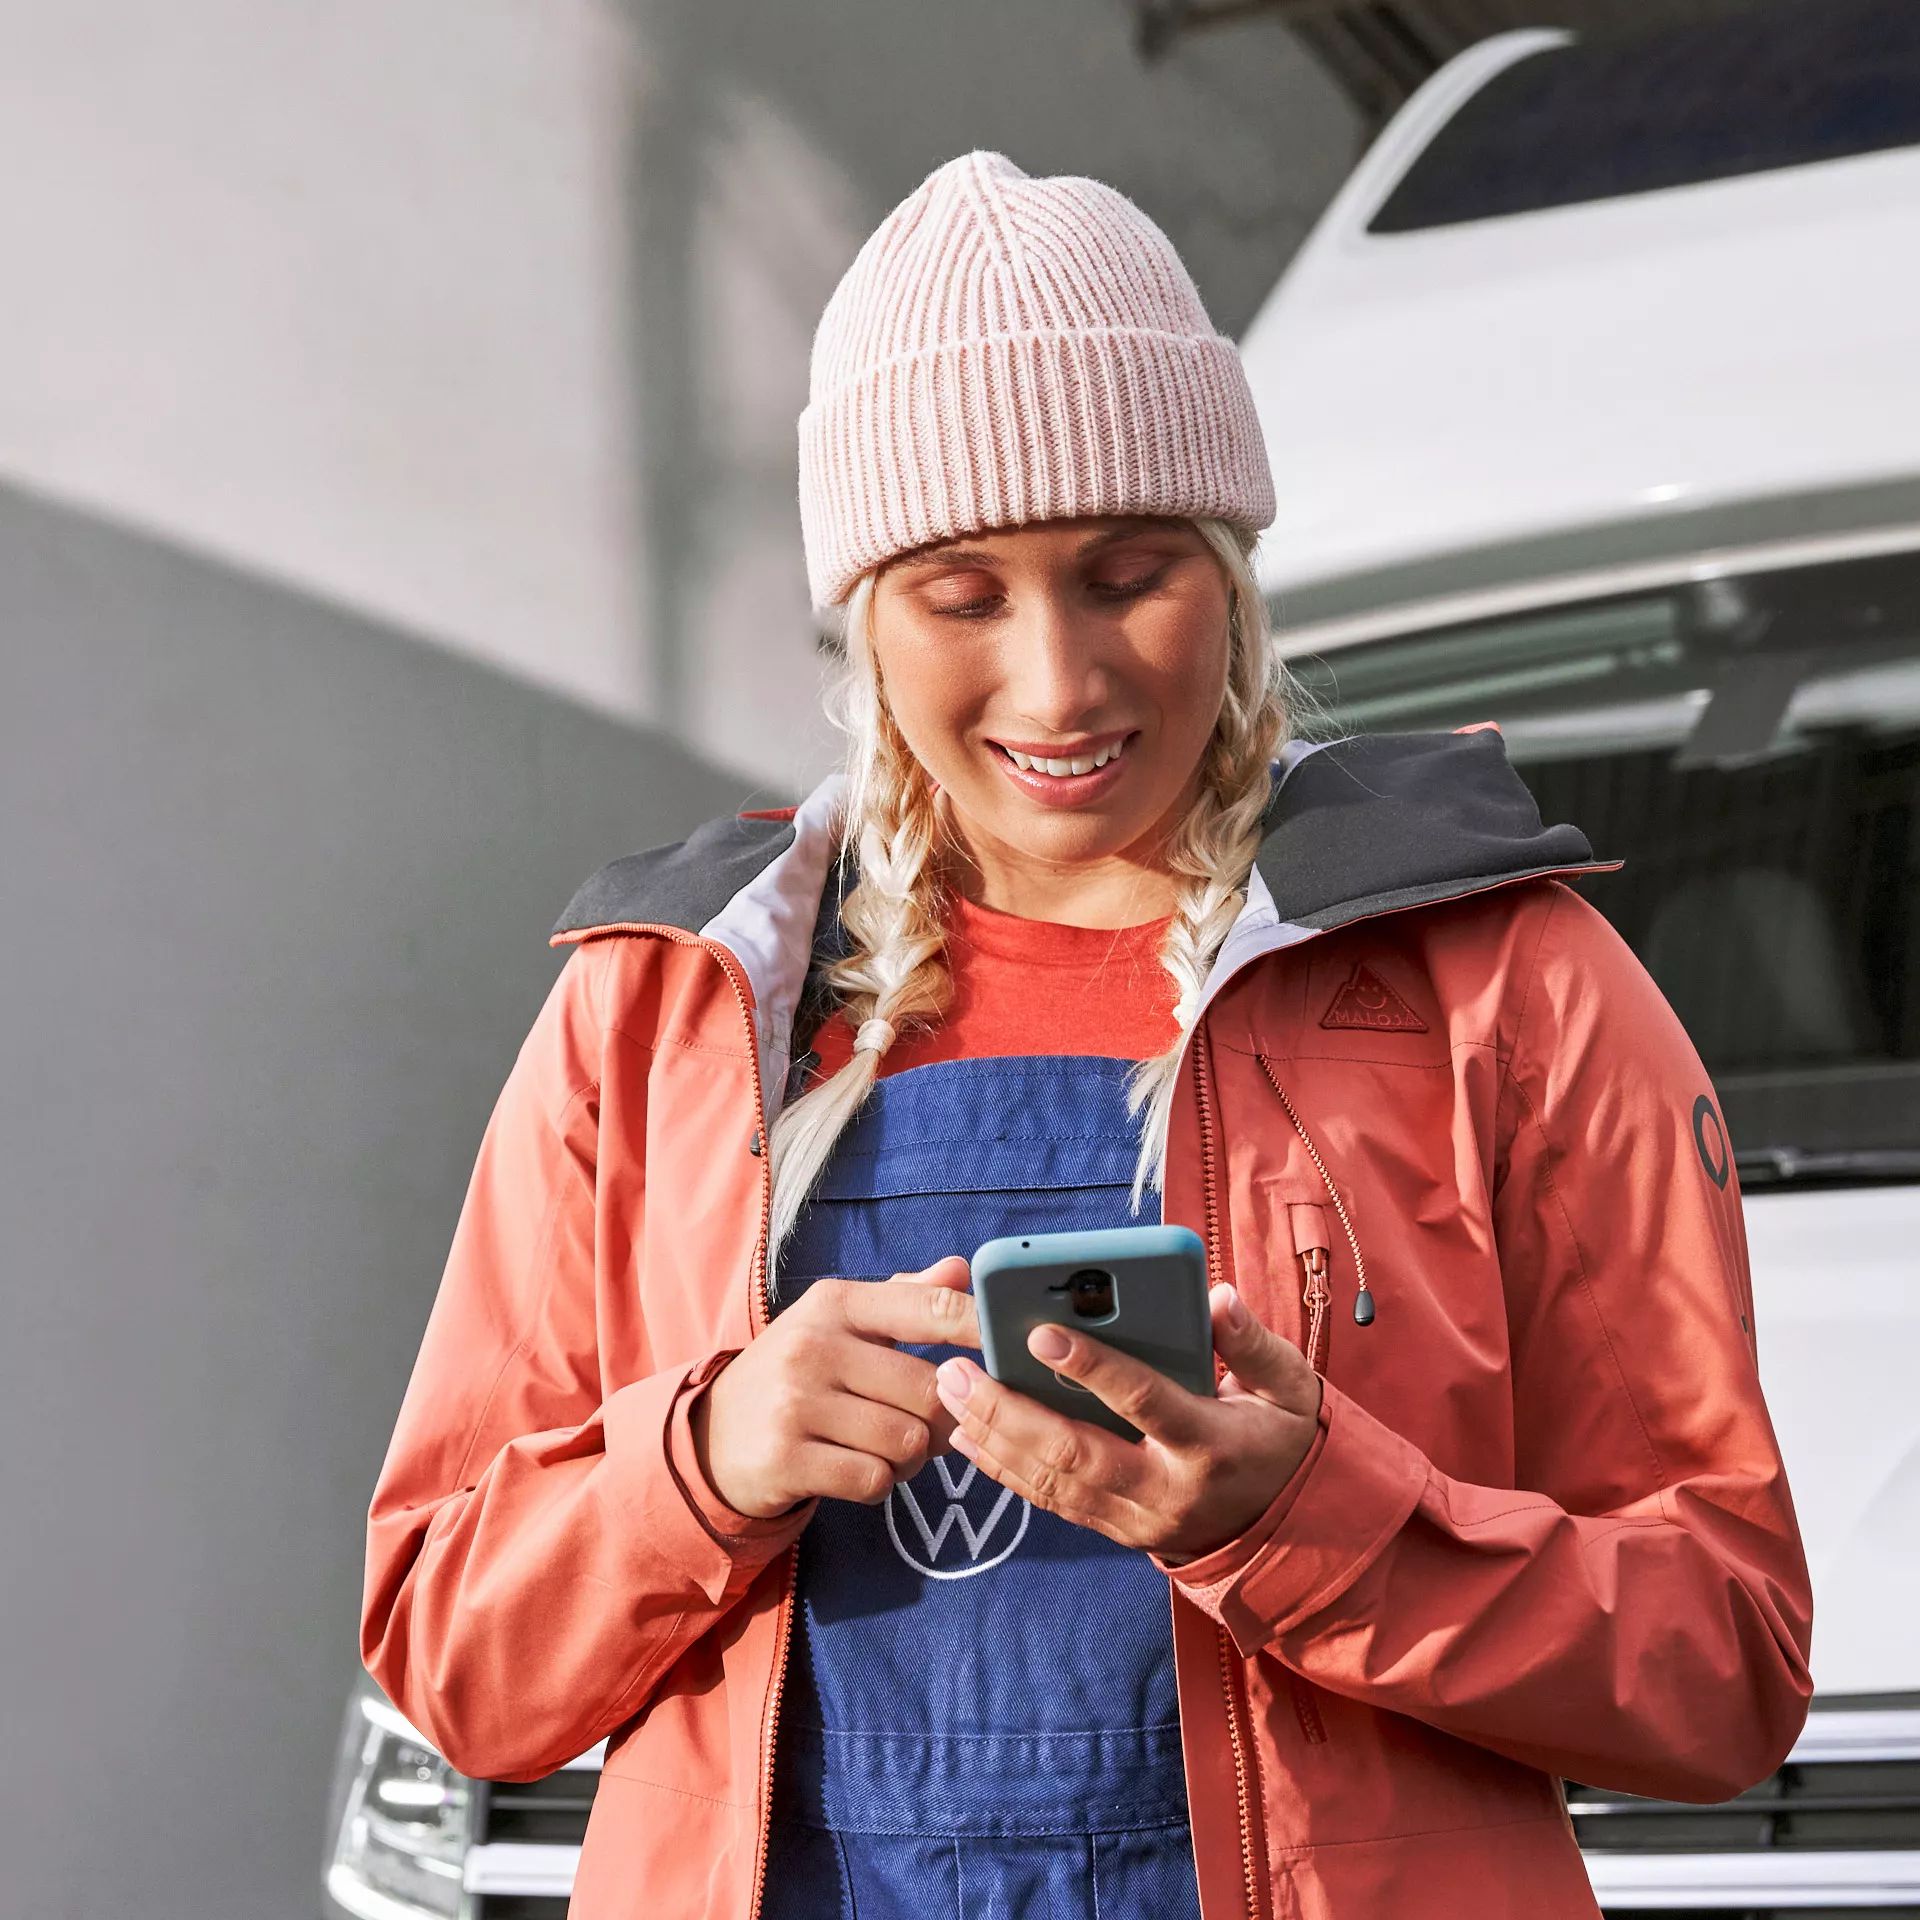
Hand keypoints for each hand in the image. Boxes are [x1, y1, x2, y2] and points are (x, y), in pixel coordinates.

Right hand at [691, 1256, 977, 1518]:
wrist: (715, 1434)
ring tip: (886, 1447)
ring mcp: (795, 1403)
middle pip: (929, 1391)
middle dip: (942, 1418)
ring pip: (907, 1442)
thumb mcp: (842, 1323)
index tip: (1011, 1347)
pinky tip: (856, 1469)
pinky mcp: (786, 1458)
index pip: (930, 1308)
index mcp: (836, 1302)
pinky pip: (875, 1481)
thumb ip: (906, 1298)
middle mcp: (813, 1345)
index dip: (981, 1328)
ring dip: (911, 1458)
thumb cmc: (800, 1372)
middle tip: (927, 1425)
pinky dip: (880, 1484)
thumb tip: (963, 1269)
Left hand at [931, 1282, 1321, 1562]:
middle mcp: (1166, 1489)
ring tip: (951, 1392)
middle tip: (959, 1371)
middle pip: (1076, 1453)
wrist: (1294, 1533)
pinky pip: (1051, 1501)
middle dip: (1009, 1411)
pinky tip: (967, 1436)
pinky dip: (1003, 1470)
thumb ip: (1252, 1343)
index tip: (1041, 1334)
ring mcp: (1137, 1518)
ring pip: (1052, 1482)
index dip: (1093, 1369)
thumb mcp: (1289, 1389)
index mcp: (1210, 1444)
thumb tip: (1216, 1298)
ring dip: (993, 1438)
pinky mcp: (1116, 1530)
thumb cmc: (1281, 1440)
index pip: (1144, 1402)